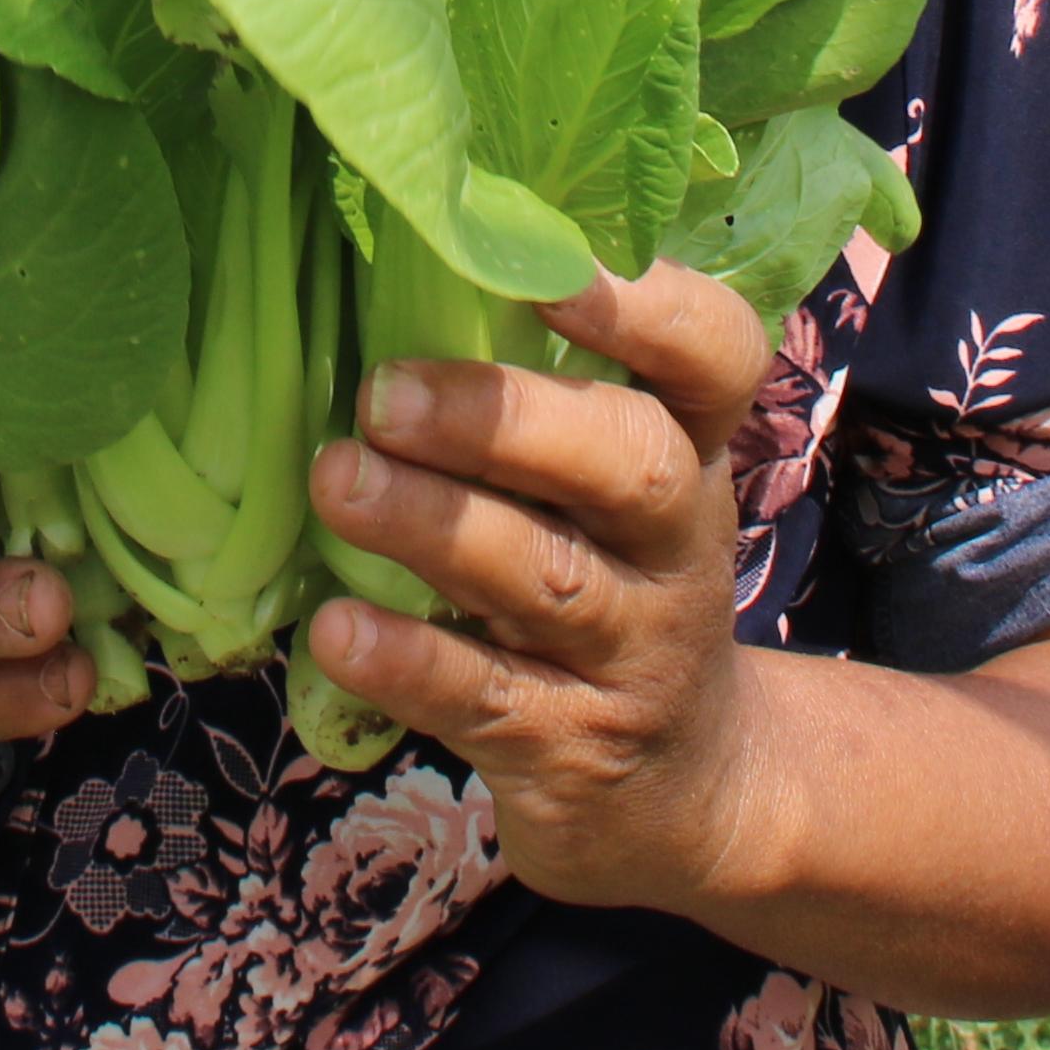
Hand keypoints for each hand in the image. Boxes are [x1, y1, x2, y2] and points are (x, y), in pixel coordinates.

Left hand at [301, 261, 778, 911]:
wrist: (688, 794)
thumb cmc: (611, 587)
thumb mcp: (610, 493)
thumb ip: (544, 396)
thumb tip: (402, 256)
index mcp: (687, 453)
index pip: (714, 361)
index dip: (651, 309)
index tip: (553, 270)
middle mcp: (675, 544)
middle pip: (627, 464)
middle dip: (506, 419)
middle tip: (386, 392)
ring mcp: (630, 652)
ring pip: (544, 578)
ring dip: (433, 525)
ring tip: (335, 479)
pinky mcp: (568, 746)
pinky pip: (485, 697)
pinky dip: (408, 660)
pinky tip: (337, 629)